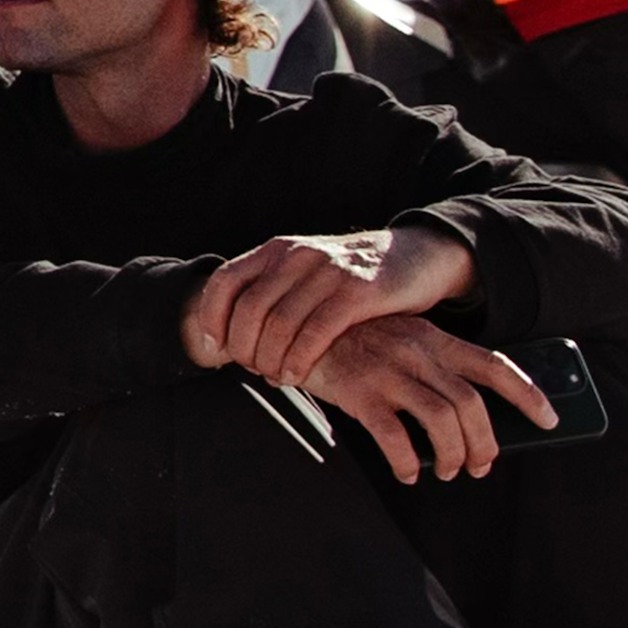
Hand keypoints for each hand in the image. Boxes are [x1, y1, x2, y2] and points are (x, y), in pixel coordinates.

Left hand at [181, 226, 476, 384]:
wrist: (416, 256)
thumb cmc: (355, 278)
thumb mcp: (308, 273)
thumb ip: (273, 295)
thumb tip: (228, 337)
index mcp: (280, 249)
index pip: (225, 281)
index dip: (211, 318)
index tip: (215, 349)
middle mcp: (299, 255)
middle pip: (249, 309)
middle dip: (243, 349)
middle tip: (252, 370)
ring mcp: (329, 270)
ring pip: (279, 324)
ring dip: (270, 360)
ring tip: (275, 378)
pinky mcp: (358, 290)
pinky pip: (315, 332)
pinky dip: (299, 360)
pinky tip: (296, 376)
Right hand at [301, 314, 556, 484]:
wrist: (297, 327)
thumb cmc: (354, 343)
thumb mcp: (401, 343)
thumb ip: (431, 369)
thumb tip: (467, 420)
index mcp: (435, 339)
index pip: (494, 365)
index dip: (527, 394)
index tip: (549, 420)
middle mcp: (418, 352)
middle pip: (471, 404)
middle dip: (484, 443)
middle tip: (479, 466)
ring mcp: (389, 371)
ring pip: (441, 422)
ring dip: (451, 455)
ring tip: (446, 471)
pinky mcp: (359, 391)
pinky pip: (394, 437)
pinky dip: (406, 462)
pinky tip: (406, 472)